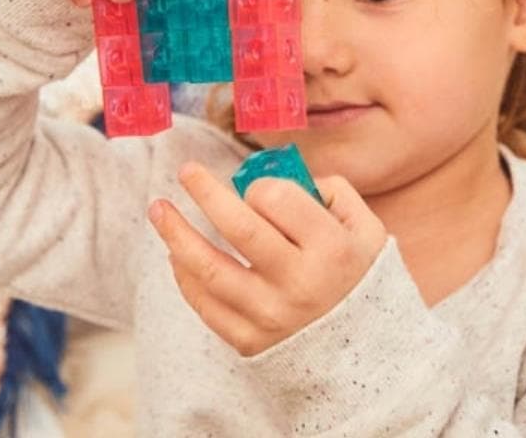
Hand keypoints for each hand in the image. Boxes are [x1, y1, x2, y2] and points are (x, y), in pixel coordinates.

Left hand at [148, 163, 387, 356]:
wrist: (367, 357)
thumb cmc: (361, 278)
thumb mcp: (366, 229)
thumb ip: (332, 191)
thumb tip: (282, 176)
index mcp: (330, 248)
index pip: (276, 199)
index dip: (258, 185)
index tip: (255, 188)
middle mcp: (298, 283)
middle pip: (238, 228)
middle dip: (205, 192)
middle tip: (186, 170)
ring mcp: (271, 316)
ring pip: (209, 268)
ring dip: (176, 233)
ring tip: (158, 208)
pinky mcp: (250, 342)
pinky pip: (205, 305)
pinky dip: (185, 276)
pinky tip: (175, 253)